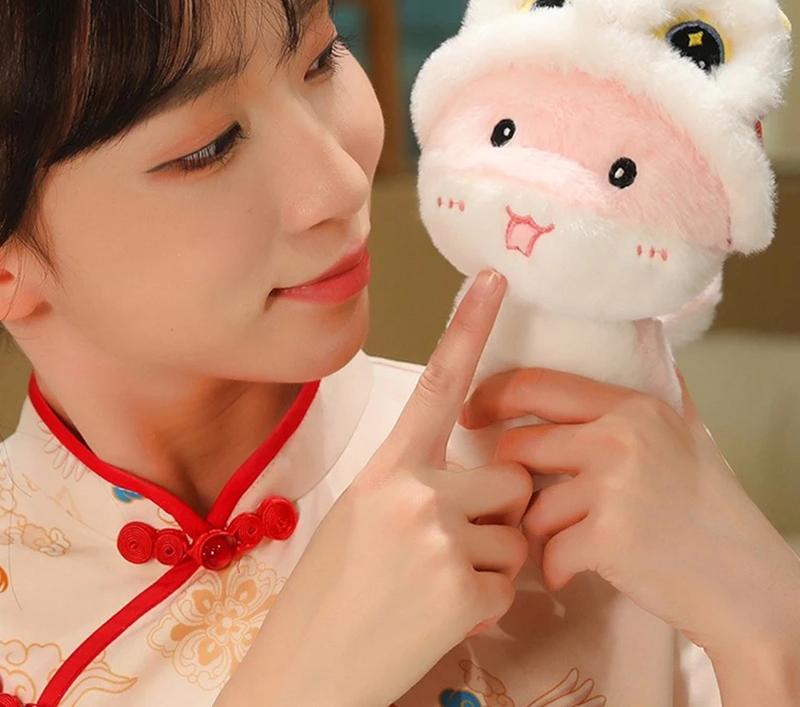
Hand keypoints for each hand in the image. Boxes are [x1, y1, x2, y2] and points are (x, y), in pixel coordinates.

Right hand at [217, 270, 532, 706]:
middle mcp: (415, 491)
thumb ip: (417, 482)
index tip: (496, 278)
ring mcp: (439, 539)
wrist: (307, 669)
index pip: (436, 382)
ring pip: (517, 535)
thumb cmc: (330, 590)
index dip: (469, 326)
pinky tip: (442, 615)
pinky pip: (512, 584)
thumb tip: (476, 475)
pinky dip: (488, 602)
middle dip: (500, 511)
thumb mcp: (362, 515)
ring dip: (493, 561)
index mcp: (385, 466)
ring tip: (436, 583)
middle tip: (455, 543)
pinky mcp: (462, 592)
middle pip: (510, 477)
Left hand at [460, 368, 799, 665]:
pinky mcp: (609, 537)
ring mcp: (613, 487)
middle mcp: (619, 437)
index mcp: (631, 408)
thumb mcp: (684, 434)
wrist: (747, 583)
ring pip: (531, 504)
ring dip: (539, 529)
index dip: (494, 396)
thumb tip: (637, 336)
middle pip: (519, 444)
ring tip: (567, 540)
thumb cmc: (712, 510)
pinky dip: (557, 567)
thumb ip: (646, 394)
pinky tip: (576, 571)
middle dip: (510, 474)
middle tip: (515, 496)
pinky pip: (549, 550)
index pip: (538, 384)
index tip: (472, 413)